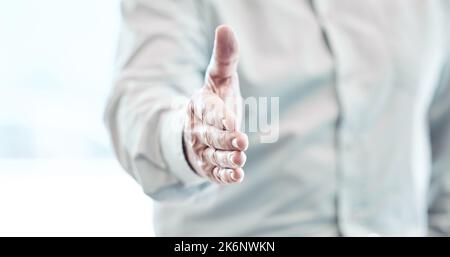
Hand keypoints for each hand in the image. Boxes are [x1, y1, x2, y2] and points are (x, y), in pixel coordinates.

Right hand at [183, 25, 247, 183]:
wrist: (199, 126)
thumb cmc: (216, 99)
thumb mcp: (220, 78)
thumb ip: (224, 57)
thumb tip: (225, 28)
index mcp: (201, 104)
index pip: (209, 110)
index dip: (219, 116)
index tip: (232, 120)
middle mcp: (199, 128)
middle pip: (212, 135)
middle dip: (225, 139)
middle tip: (240, 142)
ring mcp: (202, 148)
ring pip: (214, 155)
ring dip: (227, 158)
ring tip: (240, 160)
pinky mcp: (208, 165)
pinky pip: (215, 172)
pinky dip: (225, 175)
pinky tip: (237, 176)